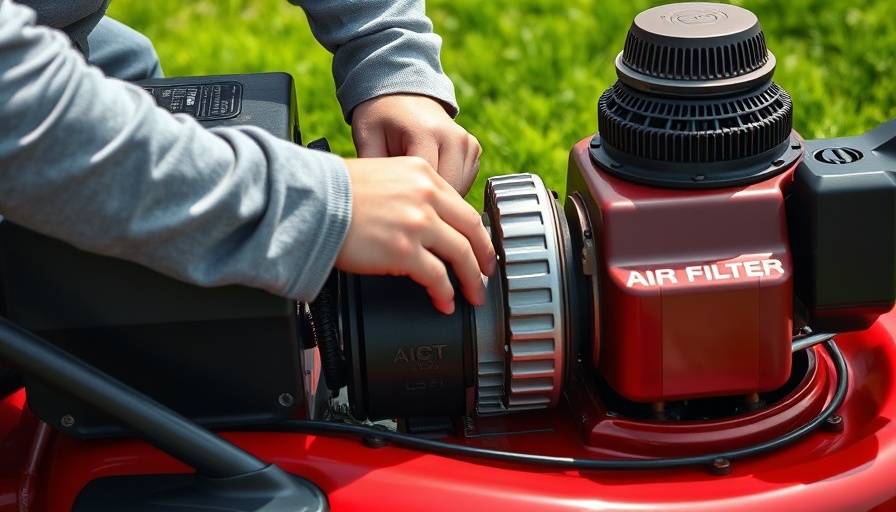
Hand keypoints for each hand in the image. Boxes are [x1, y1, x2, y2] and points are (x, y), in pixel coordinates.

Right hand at [336, 156, 495, 313]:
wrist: (310, 201)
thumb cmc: (334, 191)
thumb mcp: (383, 174)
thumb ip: (410, 191)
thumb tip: (427, 219)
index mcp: (423, 174)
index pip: (461, 206)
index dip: (476, 232)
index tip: (480, 247)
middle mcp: (425, 196)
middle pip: (470, 230)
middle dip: (484, 257)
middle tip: (487, 274)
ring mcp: (417, 224)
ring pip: (461, 256)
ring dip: (472, 280)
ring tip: (474, 295)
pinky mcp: (404, 251)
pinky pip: (437, 278)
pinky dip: (445, 293)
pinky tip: (445, 302)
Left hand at [351, 94, 481, 195]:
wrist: (401, 94)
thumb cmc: (380, 118)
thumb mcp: (367, 138)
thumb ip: (374, 170)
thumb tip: (379, 202)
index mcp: (426, 133)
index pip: (428, 185)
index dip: (411, 202)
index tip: (394, 206)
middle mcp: (454, 137)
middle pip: (448, 191)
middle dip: (427, 202)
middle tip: (404, 199)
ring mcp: (467, 142)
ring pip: (460, 190)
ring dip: (439, 195)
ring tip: (415, 183)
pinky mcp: (473, 148)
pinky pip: (465, 182)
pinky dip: (449, 186)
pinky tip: (428, 175)